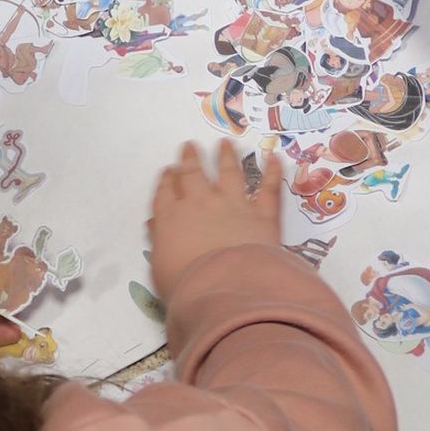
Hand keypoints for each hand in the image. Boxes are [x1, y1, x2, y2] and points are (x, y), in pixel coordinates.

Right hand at [147, 140, 282, 303]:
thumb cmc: (187, 286)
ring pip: (229, 173)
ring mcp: (233, 205)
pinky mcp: (262, 213)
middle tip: (190, 146)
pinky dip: (272, 172)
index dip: (167, 180)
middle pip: (193, 175)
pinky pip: (268, 188)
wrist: (226, 287)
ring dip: (226, 156)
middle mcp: (200, 204)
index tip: (169, 170)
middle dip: (190, 159)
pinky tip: (274, 158)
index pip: (165, 192)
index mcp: (171, 218)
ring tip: (224, 143)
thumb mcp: (161, 268)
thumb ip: (160, 241)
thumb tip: (155, 225)